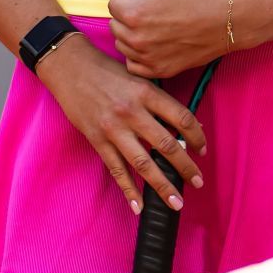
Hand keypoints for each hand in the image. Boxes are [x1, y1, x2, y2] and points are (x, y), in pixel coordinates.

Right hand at [33, 34, 205, 213]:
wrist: (69, 67)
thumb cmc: (106, 70)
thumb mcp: (138, 77)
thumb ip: (159, 100)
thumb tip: (184, 124)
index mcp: (147, 92)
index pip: (182, 118)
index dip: (197, 137)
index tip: (203, 150)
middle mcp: (133, 112)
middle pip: (167, 145)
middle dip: (186, 167)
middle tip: (199, 182)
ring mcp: (114, 129)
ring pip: (144, 163)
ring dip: (163, 185)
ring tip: (176, 202)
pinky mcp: (97, 141)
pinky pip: (116, 170)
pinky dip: (129, 190)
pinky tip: (139, 205)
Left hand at [103, 0, 231, 79]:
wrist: (224, 22)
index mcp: (135, 15)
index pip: (113, 4)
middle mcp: (137, 39)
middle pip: (115, 25)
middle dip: (128, 17)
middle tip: (153, 12)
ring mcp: (147, 58)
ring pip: (122, 45)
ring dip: (132, 36)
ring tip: (156, 28)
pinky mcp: (158, 70)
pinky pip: (133, 65)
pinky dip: (139, 56)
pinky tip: (155, 45)